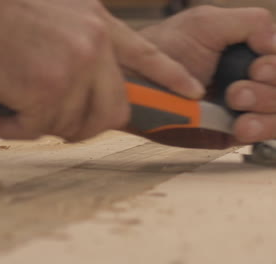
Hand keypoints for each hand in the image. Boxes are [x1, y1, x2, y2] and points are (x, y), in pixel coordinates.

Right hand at [0, 0, 202, 140]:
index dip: (169, 75)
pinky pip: (36, 132)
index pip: (146, 54)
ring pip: (70, 125)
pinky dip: (9, 128)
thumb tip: (77, 90)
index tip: (191, 92)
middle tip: (44, 118)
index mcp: (95, 23)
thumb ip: (74, 47)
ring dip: (34, 122)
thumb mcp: (49, 16)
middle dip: (81, 124)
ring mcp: (73, 69)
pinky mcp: (47, 92)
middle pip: (110, 110)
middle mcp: (92, 45)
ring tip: (3, 98)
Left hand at [140, 6, 275, 147]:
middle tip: (238, 88)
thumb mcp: (206, 24)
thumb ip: (250, 23)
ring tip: (235, 100)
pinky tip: (240, 125)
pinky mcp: (230, 130)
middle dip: (271, 86)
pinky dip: (260, 128)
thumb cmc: (165, 49)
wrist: (136, 80)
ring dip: (267, 106)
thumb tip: (274, 43)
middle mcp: (252, 77)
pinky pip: (261, 133)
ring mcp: (244, 105)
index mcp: (252, 50)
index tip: (256, 65)